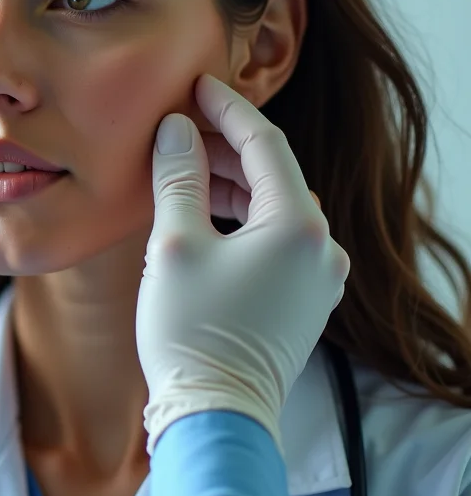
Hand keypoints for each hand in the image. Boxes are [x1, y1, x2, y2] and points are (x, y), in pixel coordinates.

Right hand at [137, 75, 349, 451]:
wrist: (216, 412)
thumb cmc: (191, 329)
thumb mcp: (174, 242)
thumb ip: (179, 175)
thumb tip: (176, 128)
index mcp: (297, 225)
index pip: (264, 143)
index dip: (227, 108)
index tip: (197, 84)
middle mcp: (322, 247)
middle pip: (272, 174)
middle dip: (225, 146)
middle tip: (179, 127)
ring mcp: (319, 276)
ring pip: (274, 206)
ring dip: (231, 183)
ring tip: (183, 170)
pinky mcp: (305, 299)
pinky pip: (277, 238)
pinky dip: (242, 217)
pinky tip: (204, 215)